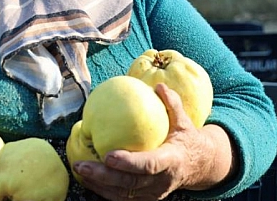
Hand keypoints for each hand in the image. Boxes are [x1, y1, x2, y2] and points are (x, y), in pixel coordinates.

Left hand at [73, 84, 235, 199]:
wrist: (199, 167)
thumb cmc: (187, 140)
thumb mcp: (185, 122)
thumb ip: (173, 104)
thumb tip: (158, 85)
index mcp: (171, 161)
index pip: (149, 165)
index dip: (128, 163)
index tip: (108, 156)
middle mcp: (161, 182)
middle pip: (130, 183)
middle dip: (104, 176)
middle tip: (82, 164)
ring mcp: (153, 193)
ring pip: (122, 194)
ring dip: (98, 184)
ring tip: (78, 169)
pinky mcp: (145, 198)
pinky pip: (120, 197)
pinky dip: (102, 189)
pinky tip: (85, 178)